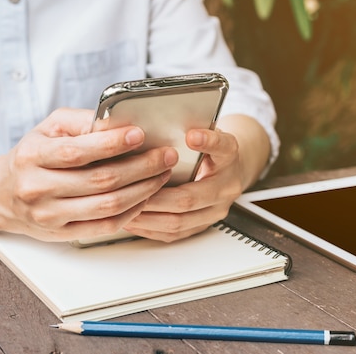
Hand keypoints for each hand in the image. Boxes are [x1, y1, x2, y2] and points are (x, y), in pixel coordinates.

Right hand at [0, 108, 178, 241]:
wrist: (2, 194)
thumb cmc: (32, 155)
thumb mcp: (49, 128)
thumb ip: (81, 121)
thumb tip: (117, 123)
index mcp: (32, 156)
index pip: (77, 152)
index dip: (112, 144)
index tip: (140, 134)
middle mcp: (37, 188)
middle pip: (100, 181)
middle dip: (141, 167)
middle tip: (165, 155)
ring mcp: (49, 215)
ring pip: (107, 206)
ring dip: (143, 190)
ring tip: (161, 174)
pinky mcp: (61, 233)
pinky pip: (105, 226)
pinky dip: (131, 211)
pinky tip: (145, 196)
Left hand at [122, 115, 270, 241]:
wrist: (231, 168)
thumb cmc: (209, 148)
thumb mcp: (204, 130)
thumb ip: (184, 127)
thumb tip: (146, 122)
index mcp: (228, 156)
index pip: (222, 147)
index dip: (207, 143)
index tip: (191, 136)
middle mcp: (226, 186)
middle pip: (190, 196)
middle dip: (156, 195)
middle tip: (131, 189)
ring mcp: (215, 210)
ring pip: (179, 220)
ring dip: (148, 215)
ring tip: (124, 206)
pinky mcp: (203, 225)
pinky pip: (174, 234)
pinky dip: (149, 228)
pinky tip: (131, 218)